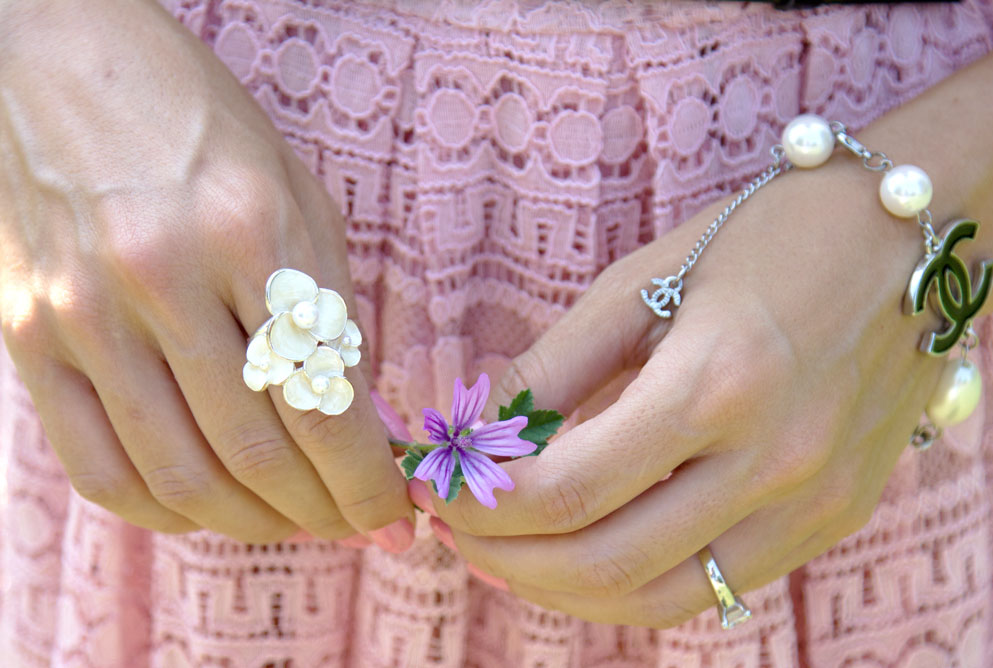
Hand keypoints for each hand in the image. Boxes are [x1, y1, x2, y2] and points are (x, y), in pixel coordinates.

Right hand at [0, 0, 412, 546]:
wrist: (60, 67)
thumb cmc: (200, 125)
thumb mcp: (296, 198)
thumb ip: (328, 312)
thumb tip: (358, 426)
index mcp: (252, 233)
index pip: (325, 405)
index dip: (370, 484)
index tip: (398, 513)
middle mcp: (163, 277)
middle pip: (257, 457)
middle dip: (324, 515)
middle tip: (357, 526)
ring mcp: (84, 313)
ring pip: (181, 479)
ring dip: (255, 525)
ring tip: (296, 524)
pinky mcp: (27, 336)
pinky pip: (99, 470)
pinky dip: (167, 512)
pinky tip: (210, 510)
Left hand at [410, 152, 976, 625]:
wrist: (906, 237)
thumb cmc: (765, 236)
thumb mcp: (645, 281)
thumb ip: (558, 365)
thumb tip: (483, 431)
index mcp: (718, 384)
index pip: (568, 489)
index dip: (484, 502)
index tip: (441, 488)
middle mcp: (774, 462)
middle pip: (607, 563)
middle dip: (508, 559)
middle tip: (457, 530)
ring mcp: (814, 504)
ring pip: (661, 599)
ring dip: (566, 591)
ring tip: (508, 557)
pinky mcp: (833, 519)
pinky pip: (718, 588)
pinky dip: (637, 587)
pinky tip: (589, 556)